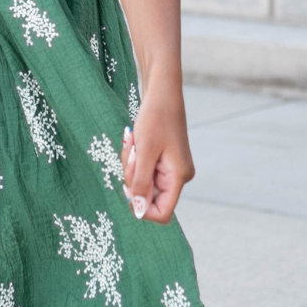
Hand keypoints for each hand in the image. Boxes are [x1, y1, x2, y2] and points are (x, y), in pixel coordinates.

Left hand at [121, 89, 193, 224]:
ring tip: (133, 143)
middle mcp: (178, 177)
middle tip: (131, 154)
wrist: (162, 94)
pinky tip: (134, 142)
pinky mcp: (163, 162)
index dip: (142, 208)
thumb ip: (141, 183)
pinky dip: (134, 160)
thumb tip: (138, 211)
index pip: (162, 213)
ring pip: (142, 183)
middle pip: (148, 197)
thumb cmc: (155, 119)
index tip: (127, 189)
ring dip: (131, 166)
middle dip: (132, 178)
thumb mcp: (144, 152)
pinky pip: (143, 171)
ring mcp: (171, 169)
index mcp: (179, 177)